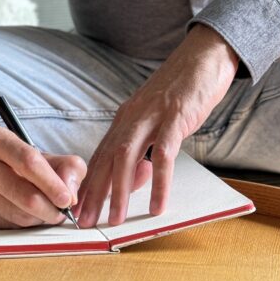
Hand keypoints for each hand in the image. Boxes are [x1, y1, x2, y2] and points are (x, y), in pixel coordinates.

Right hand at [0, 124, 86, 227]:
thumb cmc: (2, 160)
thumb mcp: (31, 152)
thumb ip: (63, 166)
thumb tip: (73, 193)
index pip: (29, 162)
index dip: (52, 184)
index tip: (68, 199)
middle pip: (24, 195)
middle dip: (50, 209)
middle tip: (61, 212)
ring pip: (16, 216)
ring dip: (36, 219)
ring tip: (41, 211)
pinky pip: (2, 227)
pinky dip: (18, 226)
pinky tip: (17, 214)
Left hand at [74, 25, 239, 227]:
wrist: (202, 59)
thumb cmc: (180, 91)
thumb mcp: (155, 119)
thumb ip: (143, 146)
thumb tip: (135, 179)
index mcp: (125, 118)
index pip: (100, 155)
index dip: (87, 184)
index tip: (77, 209)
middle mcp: (131, 117)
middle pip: (105, 159)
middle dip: (93, 193)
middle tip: (84, 222)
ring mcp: (151, 117)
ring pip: (126, 158)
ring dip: (118, 191)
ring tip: (115, 220)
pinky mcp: (174, 118)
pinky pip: (164, 155)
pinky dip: (159, 182)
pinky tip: (157, 205)